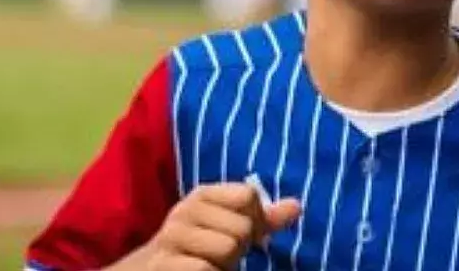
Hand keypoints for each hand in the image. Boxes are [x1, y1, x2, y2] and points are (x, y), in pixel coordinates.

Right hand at [138, 182, 300, 269]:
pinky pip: (204, 269)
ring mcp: (170, 238)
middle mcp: (184, 211)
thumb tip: (297, 206)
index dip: (256, 220)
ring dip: (224, 266)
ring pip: (226, 247)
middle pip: (241, 226)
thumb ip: (261, 219)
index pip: (248, 196)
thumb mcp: (227, 228)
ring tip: (209, 266)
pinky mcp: (161, 265)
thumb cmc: (197, 250)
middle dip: (239, 249)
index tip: (246, 236)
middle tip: (219, 257)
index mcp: (202, 196)